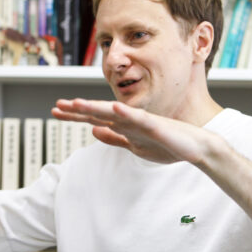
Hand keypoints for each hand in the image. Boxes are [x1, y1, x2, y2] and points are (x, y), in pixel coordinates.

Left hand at [51, 98, 217, 164]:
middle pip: (99, 113)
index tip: (55, 111)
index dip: (75, 115)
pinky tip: (114, 107)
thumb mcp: (134, 145)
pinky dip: (126, 112)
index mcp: (124, 125)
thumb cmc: (167, 145)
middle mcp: (129, 120)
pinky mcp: (155, 125)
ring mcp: (142, 121)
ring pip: (114, 112)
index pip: (94, 118)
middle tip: (57, 106)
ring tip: (77, 103)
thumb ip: (114, 137)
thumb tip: (93, 131)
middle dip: (78, 109)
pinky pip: (139, 118)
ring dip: (96, 107)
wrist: (195, 148)